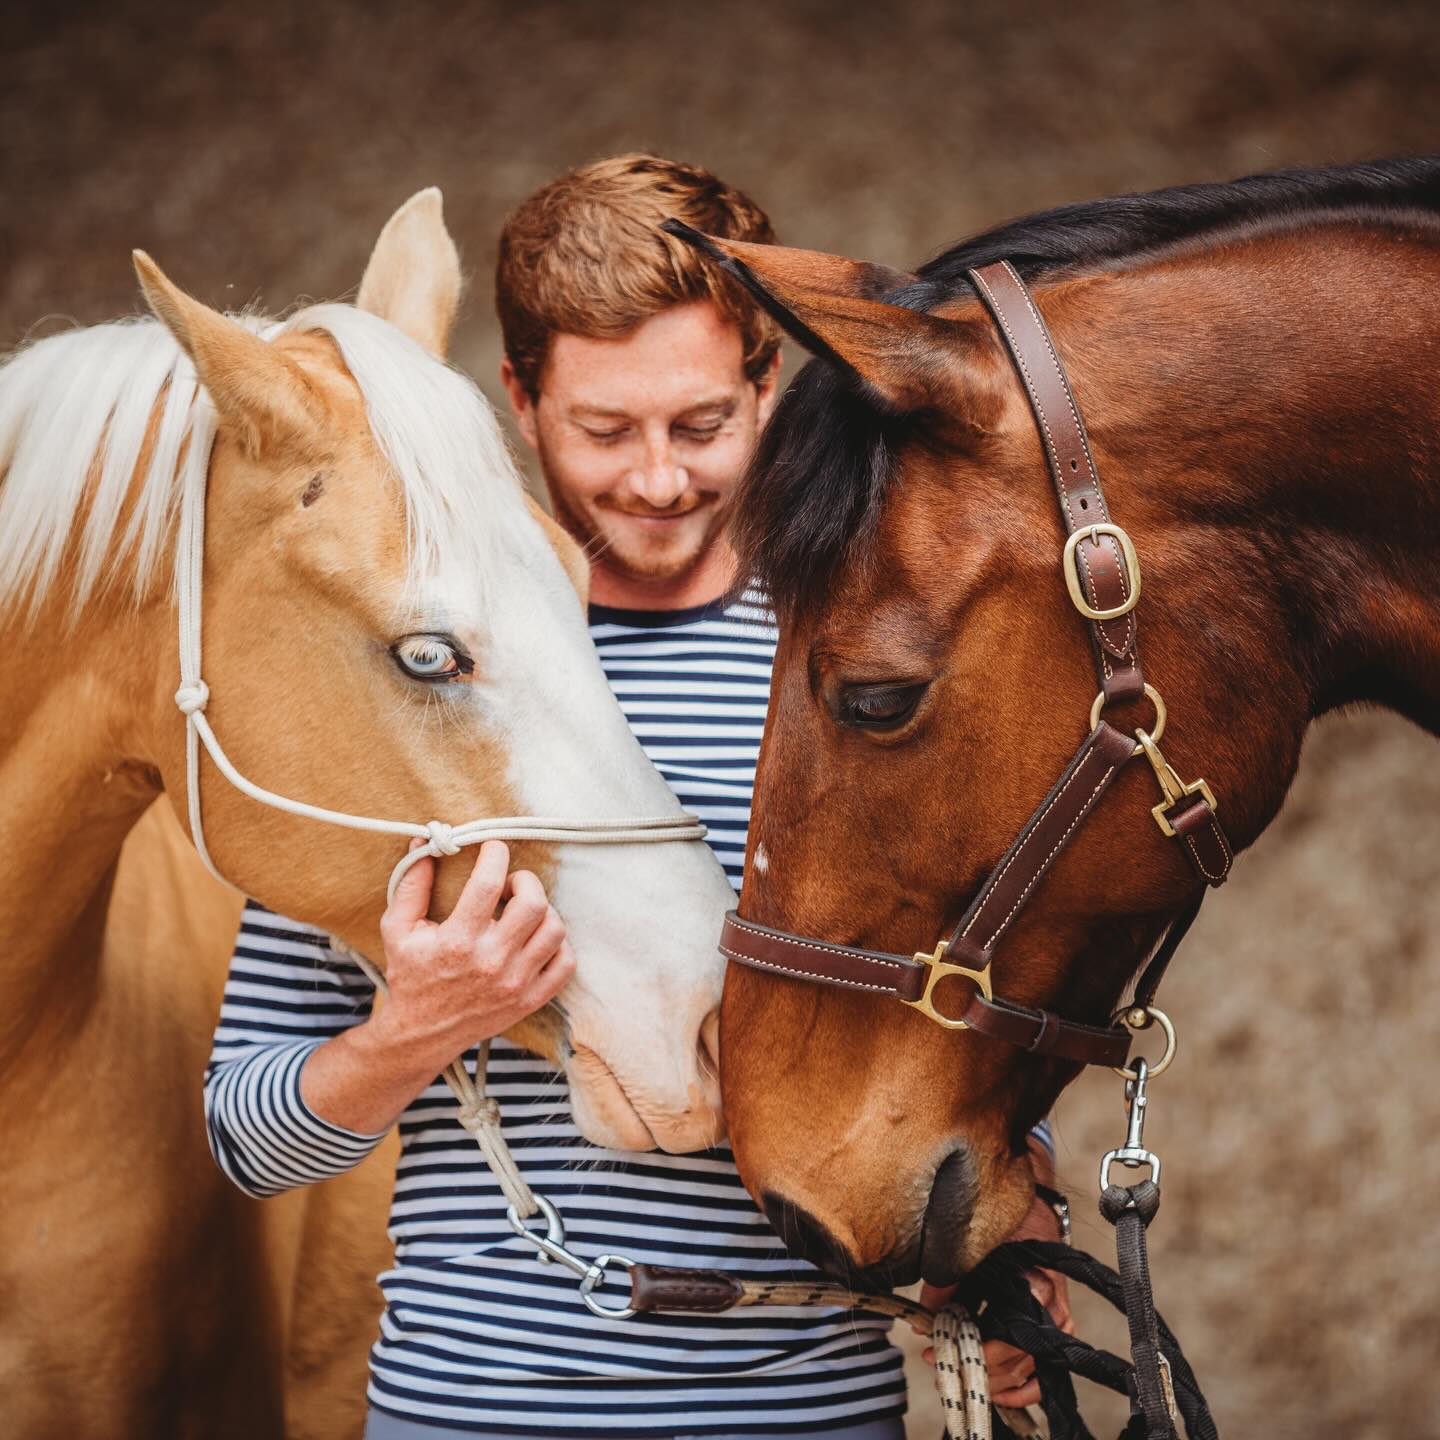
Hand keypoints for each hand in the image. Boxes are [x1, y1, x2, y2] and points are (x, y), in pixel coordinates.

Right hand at [373, 839, 574, 1072]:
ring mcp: (515, 984)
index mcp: (457, 942)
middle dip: (525, 881)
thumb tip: (425, 843)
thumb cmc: (410, 976)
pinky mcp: (530, 1000)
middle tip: (511, 883)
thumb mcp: (397, 929)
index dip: (495, 855)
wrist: (420, 1035)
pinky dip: (557, 944)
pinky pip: (565, 964)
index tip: (493, 848)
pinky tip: (535, 938)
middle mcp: (491, 963)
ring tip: (522, 910)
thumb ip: (411, 884)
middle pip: (532, 904)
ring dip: (543, 910)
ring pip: (554, 930)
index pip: (489, 884)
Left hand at [919, 1188, 1073, 1409]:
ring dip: (993, 1381)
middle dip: (975, 1369)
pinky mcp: (1058, 1325)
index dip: (970, 1350)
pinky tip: (998, 1394)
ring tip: (959, 1377)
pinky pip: (1045, 1370)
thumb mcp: (971, 1245)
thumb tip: (923, 1322)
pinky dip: (1023, 1388)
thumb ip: (946, 1282)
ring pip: (1027, 1368)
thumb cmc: (1004, 1222)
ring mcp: (1058, 1320)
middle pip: (1014, 1359)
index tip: (936, 1352)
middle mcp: (1051, 1307)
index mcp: (1033, 1284)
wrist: (1034, 1206)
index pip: (1005, 1338)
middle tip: (940, 1366)